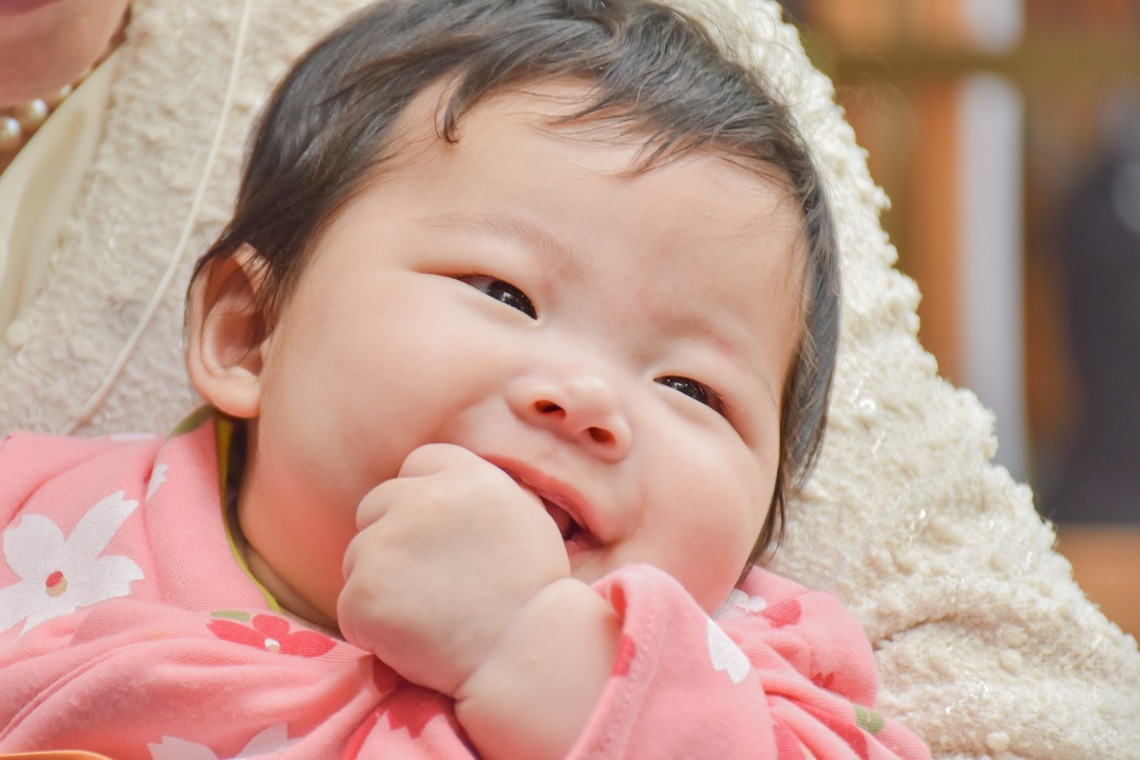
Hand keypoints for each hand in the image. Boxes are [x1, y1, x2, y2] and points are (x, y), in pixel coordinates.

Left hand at [337, 443, 570, 696]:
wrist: (523, 655)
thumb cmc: (532, 594)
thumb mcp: (525, 516)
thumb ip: (479, 491)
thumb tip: (446, 484)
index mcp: (465, 476)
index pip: (417, 464)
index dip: (422, 497)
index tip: (437, 533)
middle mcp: (422, 500)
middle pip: (377, 504)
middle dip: (392, 537)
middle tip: (426, 580)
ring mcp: (387, 544)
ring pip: (358, 554)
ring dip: (380, 581)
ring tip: (425, 613)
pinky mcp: (363, 593)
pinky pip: (351, 604)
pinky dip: (371, 625)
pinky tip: (411, 638)